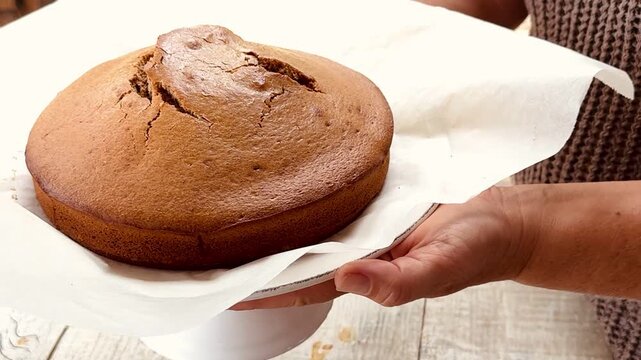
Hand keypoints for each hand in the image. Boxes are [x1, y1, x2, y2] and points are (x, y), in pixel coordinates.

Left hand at [232, 187, 534, 309]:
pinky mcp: (370, 197)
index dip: (258, 289)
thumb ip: (397, 282)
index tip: (217, 285)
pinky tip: (282, 181)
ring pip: (307, 226)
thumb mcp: (440, 270)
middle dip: (252, 254)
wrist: (498, 218)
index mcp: (361, 273)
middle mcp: (352, 250)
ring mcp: (359, 223)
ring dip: (273, 223)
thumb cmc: (473, 250)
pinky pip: (331, 196)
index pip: (298, 287)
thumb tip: (346, 280)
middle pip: (292, 255)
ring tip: (229, 213)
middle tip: (205, 243)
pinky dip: (305, 192)